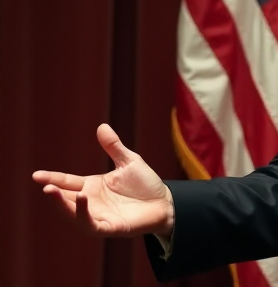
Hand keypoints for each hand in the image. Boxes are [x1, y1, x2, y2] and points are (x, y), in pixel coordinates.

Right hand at [32, 124, 174, 237]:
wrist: (166, 202)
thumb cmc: (145, 184)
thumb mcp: (129, 161)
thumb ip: (114, 147)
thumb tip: (102, 126)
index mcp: (92, 186)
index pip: (67, 182)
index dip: (52, 178)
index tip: (36, 175)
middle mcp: (91, 202)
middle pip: (66, 199)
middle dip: (53, 194)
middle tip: (44, 185)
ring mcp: (99, 216)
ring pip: (73, 214)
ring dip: (63, 204)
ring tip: (53, 191)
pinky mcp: (110, 227)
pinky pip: (91, 224)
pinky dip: (83, 214)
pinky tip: (82, 199)